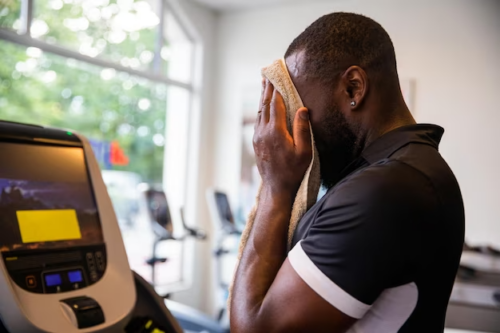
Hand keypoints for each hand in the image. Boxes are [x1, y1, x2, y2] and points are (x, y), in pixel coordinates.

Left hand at [253, 79, 311, 197]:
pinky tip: (264, 107)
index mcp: (276, 132)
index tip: (277, 76)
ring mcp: (258, 137)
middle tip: (267, 74)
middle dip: (267, 89)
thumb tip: (302, 109)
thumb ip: (302, 129)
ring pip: (259, 112)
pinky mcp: (256, 142)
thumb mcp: (304, 152)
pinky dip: (261, 110)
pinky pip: (258, 121)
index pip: (276, 105)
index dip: (277, 89)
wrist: (277, 187)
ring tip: (264, 85)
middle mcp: (263, 132)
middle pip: (264, 105)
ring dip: (262, 98)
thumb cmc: (294, 171)